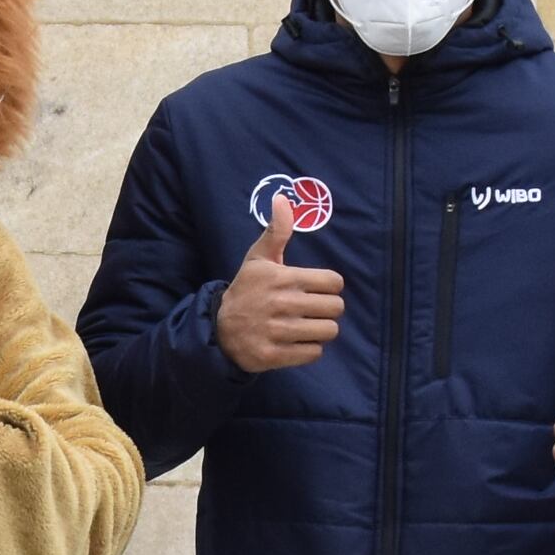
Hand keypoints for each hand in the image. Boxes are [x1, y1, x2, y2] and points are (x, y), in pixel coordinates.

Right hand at [213, 200, 343, 373]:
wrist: (218, 329)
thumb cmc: (246, 290)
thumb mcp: (258, 259)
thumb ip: (277, 231)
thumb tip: (282, 198)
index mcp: (283, 278)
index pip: (334, 282)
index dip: (329, 286)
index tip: (315, 289)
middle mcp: (282, 304)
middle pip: (336, 308)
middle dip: (327, 309)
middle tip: (311, 310)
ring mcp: (278, 331)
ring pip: (328, 331)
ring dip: (319, 330)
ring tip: (304, 326)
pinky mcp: (274, 355)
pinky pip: (314, 353)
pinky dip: (309, 349)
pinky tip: (295, 342)